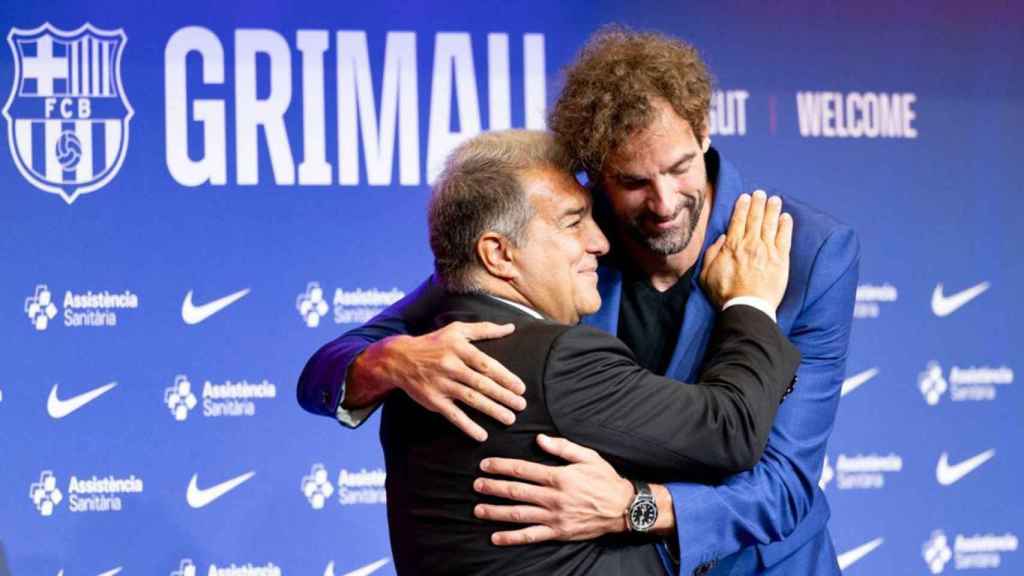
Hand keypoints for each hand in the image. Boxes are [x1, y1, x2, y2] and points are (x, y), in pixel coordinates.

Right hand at [351, 321, 526, 441]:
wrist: (400, 358)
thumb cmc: (434, 342)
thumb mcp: (457, 330)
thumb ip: (485, 329)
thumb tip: (511, 327)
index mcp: (459, 349)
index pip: (486, 364)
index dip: (505, 376)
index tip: (520, 388)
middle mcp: (450, 366)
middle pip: (481, 383)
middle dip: (503, 396)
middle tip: (521, 405)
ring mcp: (441, 384)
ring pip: (471, 399)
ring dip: (492, 410)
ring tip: (509, 419)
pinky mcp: (433, 400)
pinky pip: (453, 415)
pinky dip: (467, 426)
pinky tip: (482, 435)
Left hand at [472, 434, 632, 544]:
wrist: (623, 508)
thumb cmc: (605, 479)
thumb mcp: (587, 456)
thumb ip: (562, 447)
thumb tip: (539, 438)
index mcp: (558, 477)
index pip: (523, 470)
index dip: (501, 467)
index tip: (485, 465)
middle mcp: (553, 498)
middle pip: (516, 491)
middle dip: (493, 488)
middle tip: (476, 485)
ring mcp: (554, 517)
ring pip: (519, 514)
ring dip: (496, 511)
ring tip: (479, 509)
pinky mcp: (558, 532)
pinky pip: (531, 536)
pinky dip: (512, 537)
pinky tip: (496, 537)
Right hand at [700, 190, 792, 309]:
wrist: (747, 307)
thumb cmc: (725, 293)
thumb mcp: (706, 274)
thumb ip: (712, 253)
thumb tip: (722, 238)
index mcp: (732, 246)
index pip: (738, 220)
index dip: (742, 207)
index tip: (745, 197)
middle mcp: (750, 244)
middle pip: (755, 218)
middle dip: (758, 203)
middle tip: (761, 193)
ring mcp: (767, 251)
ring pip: (770, 224)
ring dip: (772, 209)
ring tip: (775, 199)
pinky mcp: (780, 260)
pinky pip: (784, 238)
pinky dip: (785, 226)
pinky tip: (786, 217)